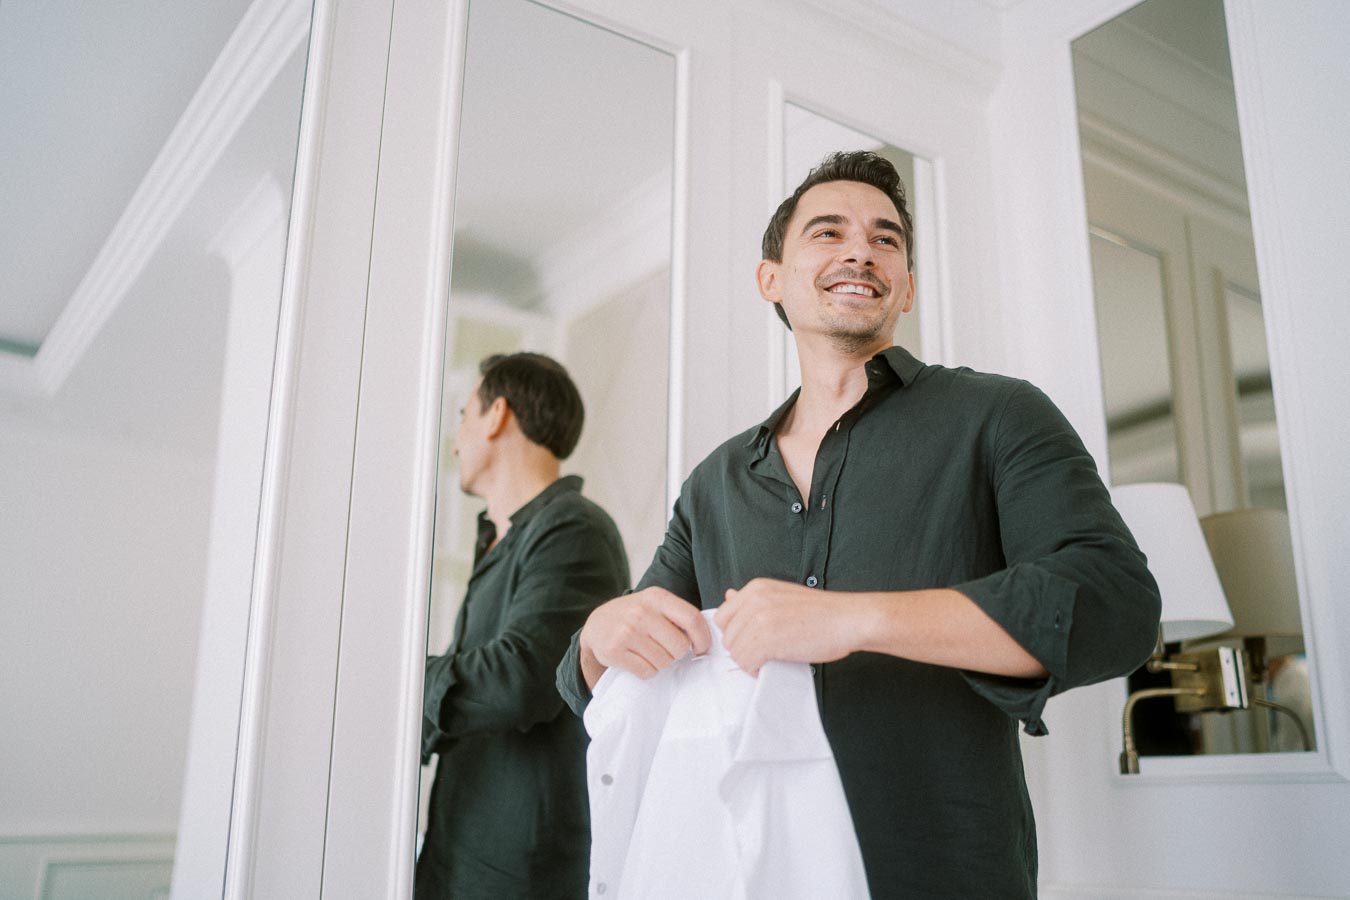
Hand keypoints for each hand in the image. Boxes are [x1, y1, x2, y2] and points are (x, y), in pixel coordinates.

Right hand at [579, 586, 711, 688]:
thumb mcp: (655, 604)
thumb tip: (710, 635)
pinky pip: (646, 671)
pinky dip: (646, 671)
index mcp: (657, 597)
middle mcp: (641, 612)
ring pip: (664, 662)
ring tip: (649, 652)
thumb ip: (679, 614)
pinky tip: (638, 660)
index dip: (703, 639)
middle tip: (666, 649)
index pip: (692, 619)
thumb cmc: (635, 615)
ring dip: (661, 663)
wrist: (597, 624)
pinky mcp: (614, 650)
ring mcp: (627, 632)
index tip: (701, 649)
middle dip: (677, 653)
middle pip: (680, 646)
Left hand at [715, 578, 868, 674]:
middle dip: (743, 650)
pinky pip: (746, 662)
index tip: (753, 642)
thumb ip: (755, 600)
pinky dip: (756, 670)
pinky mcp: (767, 639)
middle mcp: (754, 600)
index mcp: (756, 588)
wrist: (848, 619)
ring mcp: (760, 619)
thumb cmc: (822, 613)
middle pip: (728, 637)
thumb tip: (728, 595)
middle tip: (765, 654)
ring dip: (750, 662)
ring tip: (771, 660)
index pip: (723, 617)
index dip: (736, 634)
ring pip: (736, 652)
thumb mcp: (783, 596)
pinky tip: (773, 665)